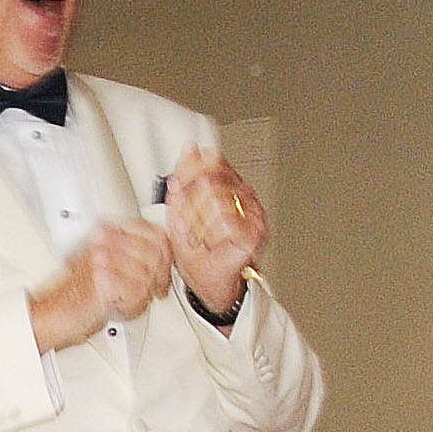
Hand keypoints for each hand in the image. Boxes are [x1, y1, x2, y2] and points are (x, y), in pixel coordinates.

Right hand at [30, 218, 171, 354]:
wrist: (56, 312)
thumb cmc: (79, 292)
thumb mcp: (109, 263)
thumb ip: (136, 253)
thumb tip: (165, 254)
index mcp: (108, 230)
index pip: (155, 233)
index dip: (166, 255)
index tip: (163, 269)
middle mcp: (106, 240)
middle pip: (156, 254)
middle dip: (159, 277)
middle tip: (153, 289)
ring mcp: (104, 258)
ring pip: (148, 274)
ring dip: (144, 293)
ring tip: (130, 299)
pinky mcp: (104, 279)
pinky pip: (137, 292)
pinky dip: (133, 305)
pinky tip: (121, 306)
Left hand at [163, 146, 267, 317]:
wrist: (209, 282)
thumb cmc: (199, 250)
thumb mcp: (181, 210)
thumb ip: (184, 179)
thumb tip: (189, 149)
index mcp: (231, 186)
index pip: (213, 162)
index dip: (190, 171)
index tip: (177, 185)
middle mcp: (246, 197)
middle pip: (211, 179)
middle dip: (191, 202)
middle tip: (186, 220)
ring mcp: (253, 214)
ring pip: (217, 199)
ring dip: (198, 221)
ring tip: (198, 236)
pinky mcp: (255, 233)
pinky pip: (226, 222)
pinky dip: (210, 234)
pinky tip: (208, 242)